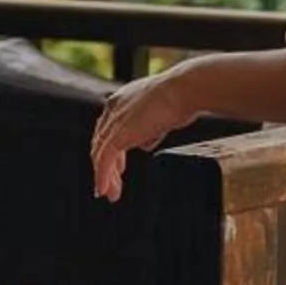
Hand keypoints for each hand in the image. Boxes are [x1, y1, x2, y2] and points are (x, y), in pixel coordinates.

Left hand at [91, 68, 198, 201]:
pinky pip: (105, 160)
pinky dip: (103, 177)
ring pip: (101, 154)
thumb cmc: (181, 97)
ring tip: (110, 194)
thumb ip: (148, 130)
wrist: (184, 91)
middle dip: (105, 167)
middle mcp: (113, 108)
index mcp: (121, 99)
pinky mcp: (118, 135)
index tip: (118, 168)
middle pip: (101, 143)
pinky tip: (104, 190)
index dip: (110, 150)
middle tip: (109, 186)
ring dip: (105, 176)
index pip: (108, 129)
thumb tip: (144, 145)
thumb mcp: (160, 115)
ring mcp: (114, 121)